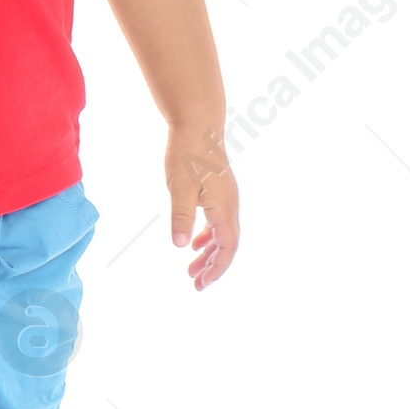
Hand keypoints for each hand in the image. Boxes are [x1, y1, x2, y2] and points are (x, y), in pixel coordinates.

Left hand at [165, 124, 238, 291]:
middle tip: (196, 284)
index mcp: (224, 208)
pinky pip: (217, 221)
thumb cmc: (187, 154)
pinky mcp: (218, 191)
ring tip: (192, 269)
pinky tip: (194, 243)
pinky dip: (207, 236)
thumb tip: (180, 246)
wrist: (198, 124)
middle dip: (213, 266)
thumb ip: (181, 216)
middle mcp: (230, 205)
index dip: (216, 269)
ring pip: (222, 234)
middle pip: (227, 245)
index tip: (201, 284)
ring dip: (209, 253)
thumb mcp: (179, 187)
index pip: (227, 247)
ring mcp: (226, 198)